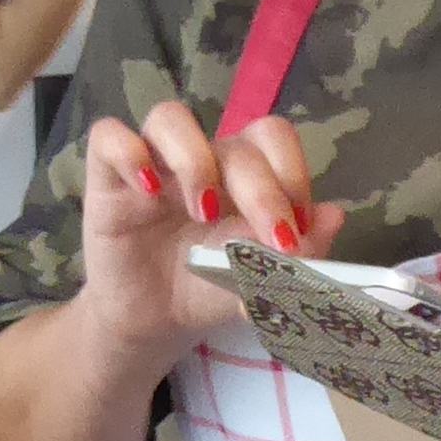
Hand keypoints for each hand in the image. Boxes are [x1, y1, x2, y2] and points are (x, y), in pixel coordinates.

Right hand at [74, 100, 346, 355]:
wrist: (152, 323)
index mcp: (246, 172)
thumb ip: (298, 254)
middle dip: (262, 190)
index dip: (292, 174)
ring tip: (202, 211)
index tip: (296, 230)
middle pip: (235, 142)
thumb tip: (333, 215)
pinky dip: (128, 153)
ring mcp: (154, 161)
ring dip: (195, 161)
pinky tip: (146, 191)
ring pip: (170, 118)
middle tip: (272, 241)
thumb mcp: (259, 280)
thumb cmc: (208, 290)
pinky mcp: (107, 176)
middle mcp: (203, 157)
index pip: (274, 140)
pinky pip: (109, 136)